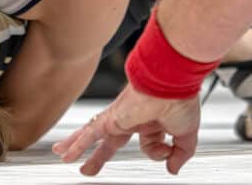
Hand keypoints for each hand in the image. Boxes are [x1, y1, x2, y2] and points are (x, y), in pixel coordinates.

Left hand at [52, 84, 200, 175]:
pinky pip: (90, 132)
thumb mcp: (185, 135)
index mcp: (152, 120)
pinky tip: (67, 155)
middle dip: (100, 154)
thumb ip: (180, 153)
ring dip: (79, 146)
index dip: (159, 153)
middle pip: (111, 141)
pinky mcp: (112, 117)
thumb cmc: (180, 99)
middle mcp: (134, 118)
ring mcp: (120, 117)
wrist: (171, 83)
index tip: (169, 153)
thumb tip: (173, 168)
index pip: (149, 144)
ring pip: (94, 134)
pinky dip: (77, 144)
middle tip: (89, 165)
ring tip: (65, 157)